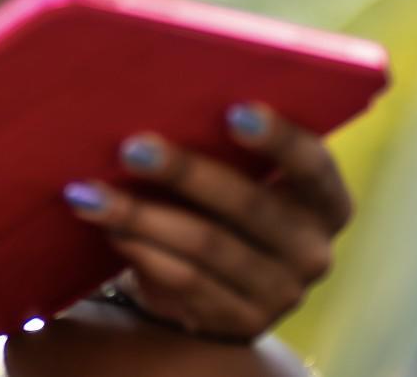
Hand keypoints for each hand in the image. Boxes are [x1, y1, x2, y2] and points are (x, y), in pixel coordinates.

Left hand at [63, 102, 352, 341]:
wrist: (212, 283)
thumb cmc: (218, 198)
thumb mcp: (234, 171)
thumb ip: (217, 139)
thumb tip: (157, 93)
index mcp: (325, 200)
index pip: (312, 165)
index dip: (279, 138)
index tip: (234, 111)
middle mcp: (313, 251)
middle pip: (249, 207)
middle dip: (186, 173)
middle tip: (131, 148)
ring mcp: (280, 294)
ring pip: (207, 246)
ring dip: (142, 216)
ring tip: (91, 193)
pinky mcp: (239, 323)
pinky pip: (185, 281)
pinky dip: (141, 250)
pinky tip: (109, 228)